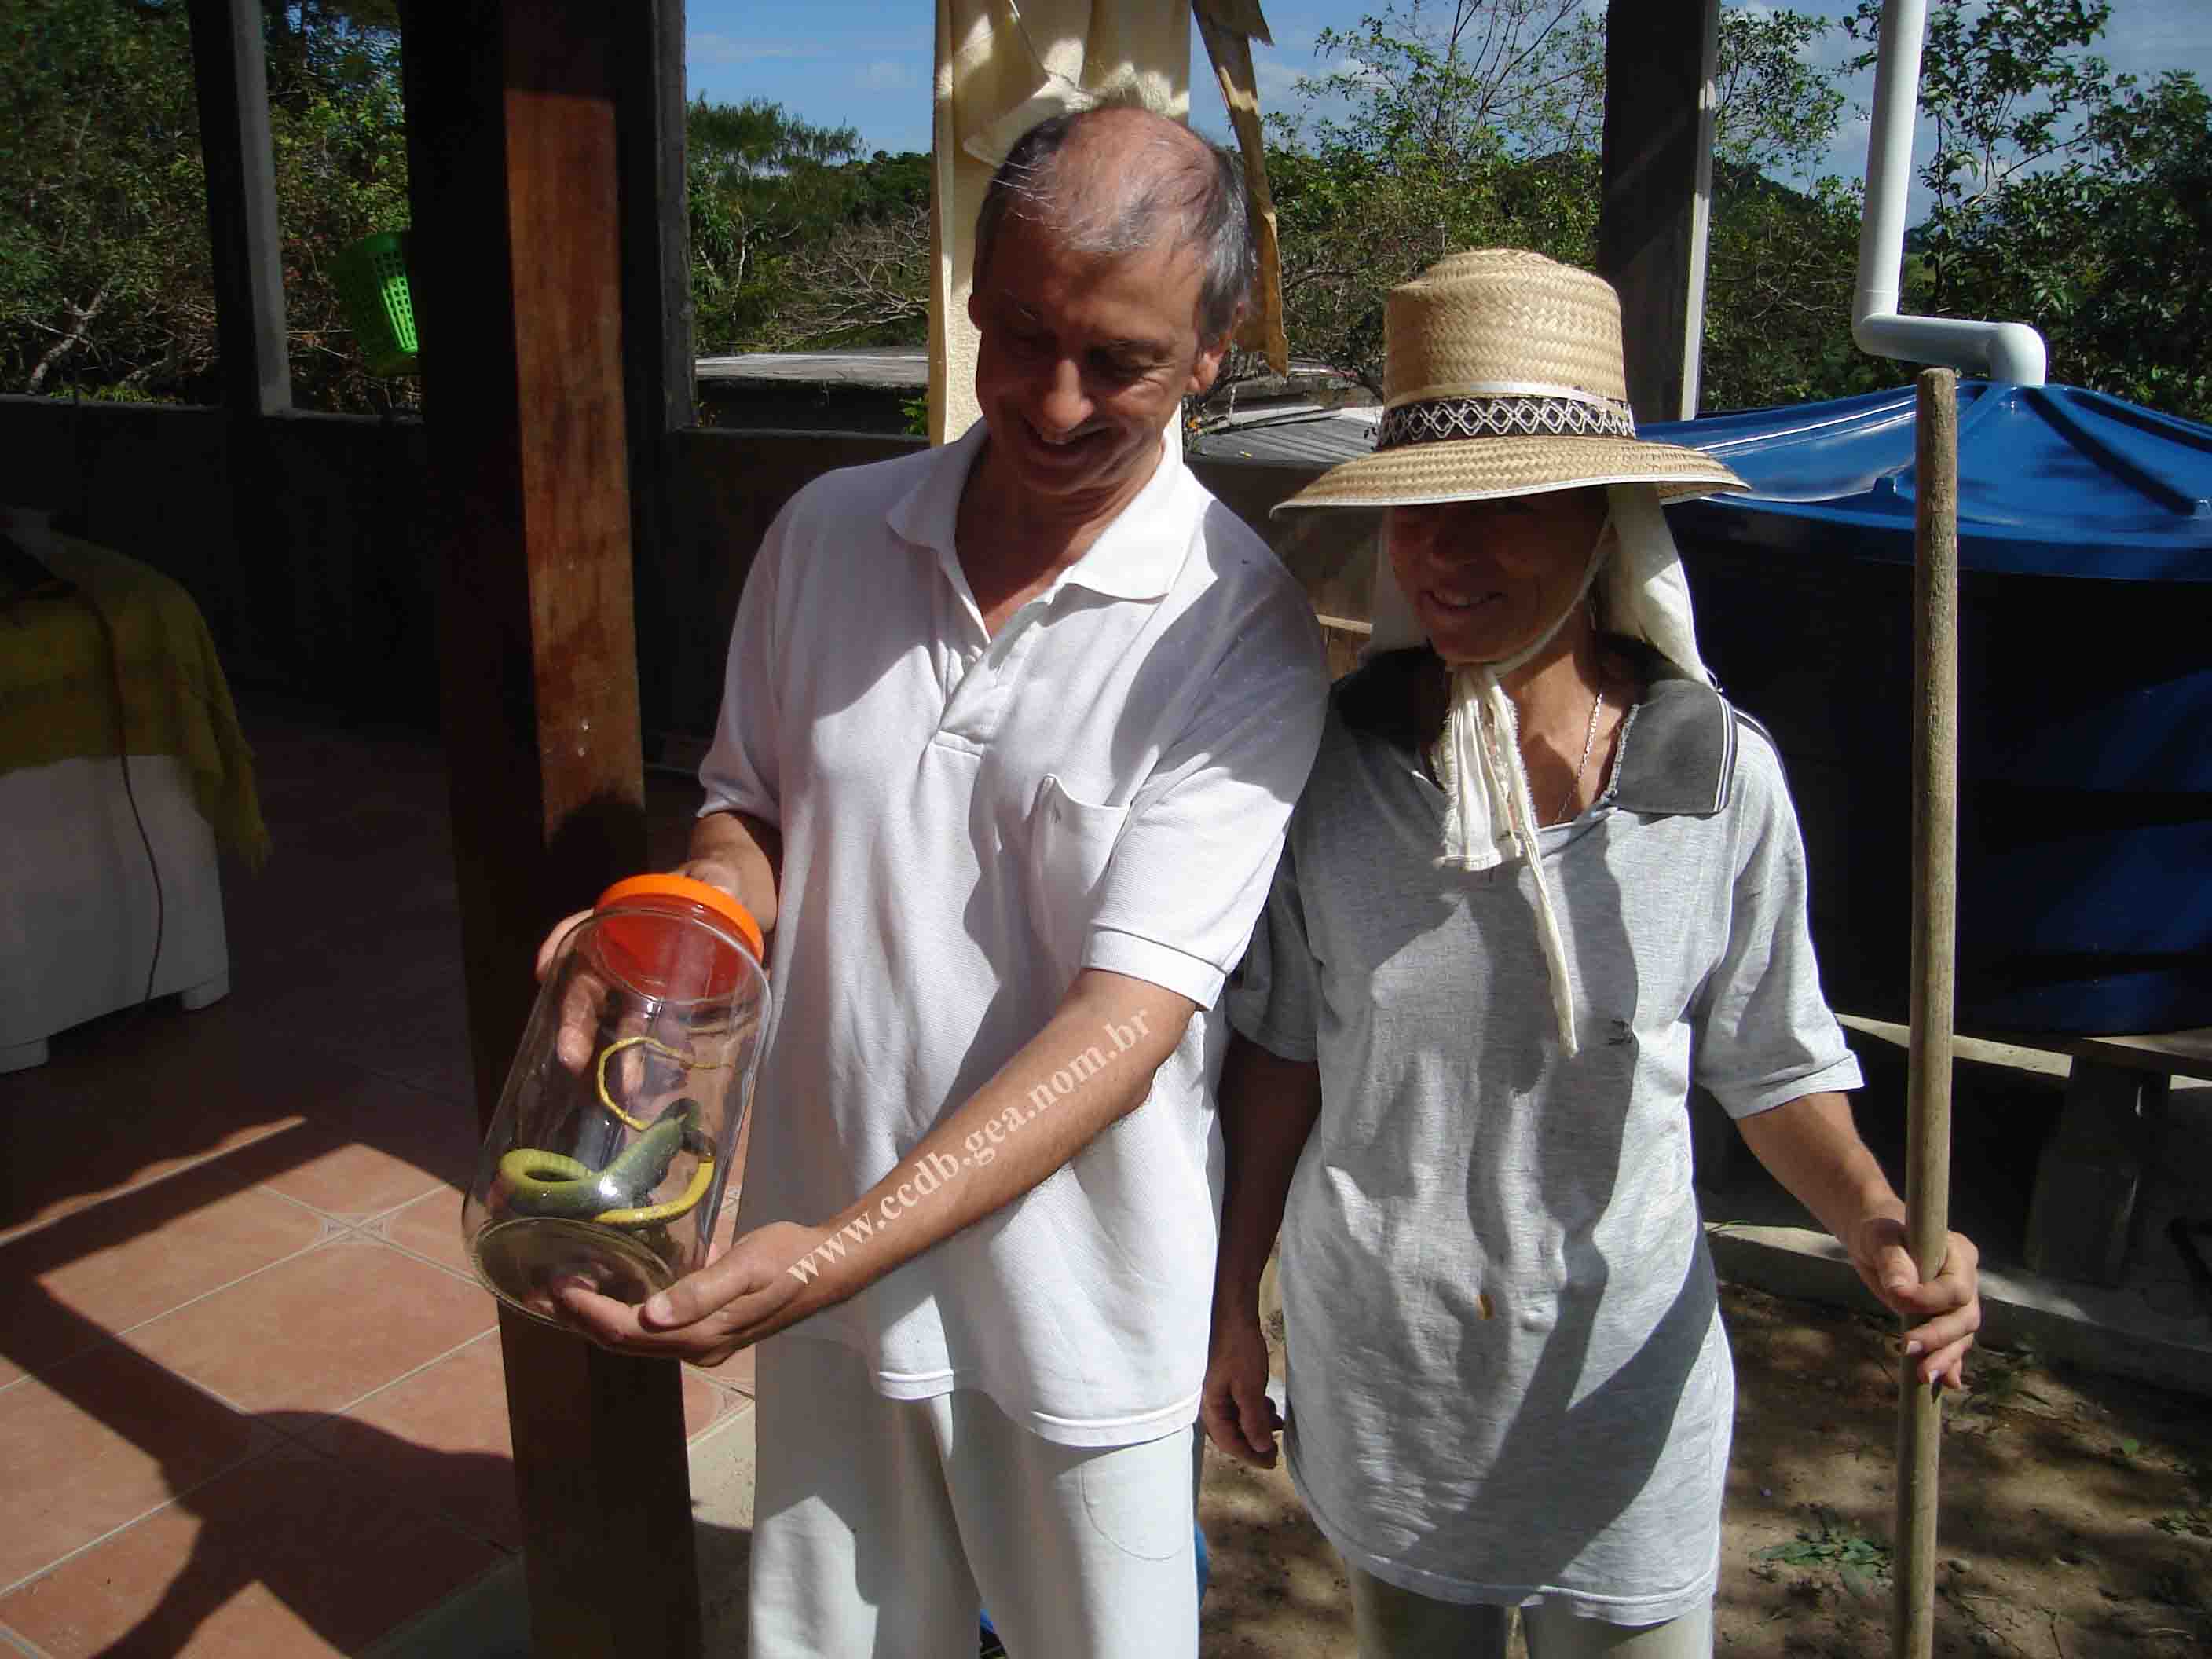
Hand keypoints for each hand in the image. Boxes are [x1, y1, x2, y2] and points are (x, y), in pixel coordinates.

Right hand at [530, 862, 762, 1074]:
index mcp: (625, 919)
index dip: (560, 945)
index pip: (581, 929)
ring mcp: (642, 987)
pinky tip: (652, 1082)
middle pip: (587, 988)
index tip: (545, 970)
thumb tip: (722, 887)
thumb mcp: (719, 875)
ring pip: (615, 1022)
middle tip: (571, 1057)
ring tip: (626, 1086)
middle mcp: (623, 956)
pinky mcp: (666, 1010)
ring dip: (615, 1054)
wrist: (737, 909)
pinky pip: (648, 1037)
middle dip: (575, 1023)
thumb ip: (719, 879)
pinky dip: (646, 1059)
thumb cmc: (717, 885)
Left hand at [551, 1220, 824, 1366]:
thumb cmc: (789, 1259)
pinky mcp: (711, 1332)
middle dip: (582, 1322)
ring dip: (599, 1321)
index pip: (627, 1331)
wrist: (829, 1268)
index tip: (557, 1287)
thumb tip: (651, 1315)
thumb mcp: (747, 1267)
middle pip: (625, 1343)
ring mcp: (705, 1344)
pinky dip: (626, 1317)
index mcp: (701, 1335)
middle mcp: (697, 1349)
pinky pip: (655, 1334)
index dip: (588, 1313)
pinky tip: (617, 1294)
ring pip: (637, 1341)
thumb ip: (700, 1291)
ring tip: (569, 1295)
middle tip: (545, 1292)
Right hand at [1200, 1312, 1282, 1468]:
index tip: (1271, 1462)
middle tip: (1276, 1451)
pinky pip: (1239, 1404)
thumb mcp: (1248, 1386)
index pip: (1229, 1442)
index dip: (1251, 1455)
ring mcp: (1217, 1390)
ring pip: (1237, 1418)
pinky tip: (1269, 1408)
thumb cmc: (1236, 1347)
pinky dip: (1255, 1410)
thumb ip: (1253, 1419)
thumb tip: (1261, 1447)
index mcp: (1210, 1406)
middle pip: (1231, 1433)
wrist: (1231, 1312)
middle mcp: (1209, 1402)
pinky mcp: (1226, 1380)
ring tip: (1278, 1426)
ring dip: (1257, 1425)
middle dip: (1254, 1443)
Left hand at [1844, 1214, 1980, 1389]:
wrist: (1876, 1243)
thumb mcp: (1881, 1239)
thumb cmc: (1881, 1233)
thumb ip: (1893, 1261)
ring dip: (1944, 1357)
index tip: (1898, 1300)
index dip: (1931, 1300)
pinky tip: (1944, 1382)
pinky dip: (1949, 1364)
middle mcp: (1966, 1280)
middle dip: (1939, 1337)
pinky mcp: (1944, 1320)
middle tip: (1907, 1348)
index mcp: (1959, 1254)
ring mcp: (1958, 1304)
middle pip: (1965, 1317)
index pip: (1956, 1287)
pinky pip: (1953, 1346)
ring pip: (1962, 1336)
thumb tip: (1901, 1291)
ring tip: (1922, 1375)